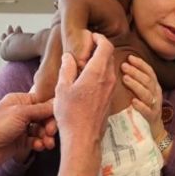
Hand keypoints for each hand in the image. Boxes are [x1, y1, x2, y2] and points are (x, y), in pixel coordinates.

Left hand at [12, 89, 58, 163]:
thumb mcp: (20, 113)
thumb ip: (40, 109)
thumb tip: (56, 103)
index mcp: (19, 100)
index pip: (42, 101)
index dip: (52, 109)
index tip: (59, 117)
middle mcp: (20, 113)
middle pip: (44, 116)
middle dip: (50, 124)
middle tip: (52, 132)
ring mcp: (21, 128)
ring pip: (41, 130)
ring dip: (46, 136)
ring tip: (47, 143)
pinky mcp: (20, 141)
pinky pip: (36, 140)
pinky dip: (39, 143)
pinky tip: (39, 146)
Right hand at [54, 33, 115, 175]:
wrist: (83, 139)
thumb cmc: (71, 115)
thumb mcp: (63, 88)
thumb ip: (67, 69)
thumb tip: (69, 57)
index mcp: (97, 72)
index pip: (105, 46)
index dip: (99, 38)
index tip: (90, 36)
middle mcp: (108, 79)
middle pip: (108, 55)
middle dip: (98, 48)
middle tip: (85, 48)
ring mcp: (111, 90)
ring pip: (109, 68)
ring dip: (99, 62)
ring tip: (83, 64)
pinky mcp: (110, 99)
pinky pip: (108, 79)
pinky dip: (100, 74)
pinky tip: (86, 80)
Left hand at [122, 54, 165, 139]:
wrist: (153, 130)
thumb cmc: (143, 108)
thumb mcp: (141, 92)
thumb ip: (135, 81)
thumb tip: (121, 66)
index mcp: (154, 86)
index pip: (149, 72)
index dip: (140, 64)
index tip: (129, 57)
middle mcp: (156, 94)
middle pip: (147, 80)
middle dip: (135, 72)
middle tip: (123, 66)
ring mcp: (154, 106)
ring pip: (147, 94)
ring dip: (136, 85)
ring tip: (125, 79)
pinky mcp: (151, 118)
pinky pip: (147, 111)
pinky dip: (141, 106)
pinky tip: (133, 102)